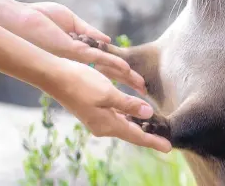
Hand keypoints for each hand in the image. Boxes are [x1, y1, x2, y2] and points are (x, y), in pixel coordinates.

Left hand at [22, 2, 145, 94]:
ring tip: (140, 85)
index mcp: (81, 49)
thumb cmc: (40, 17)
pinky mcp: (74, 52)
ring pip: (107, 69)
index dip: (121, 69)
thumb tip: (107, 40)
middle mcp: (81, 57)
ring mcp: (78, 56)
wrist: (21, 19)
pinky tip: (126, 70)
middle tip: (143, 89)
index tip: (135, 74)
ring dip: (125, 76)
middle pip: (110, 71)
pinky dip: (113, 64)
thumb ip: (90, 32)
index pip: (107, 62)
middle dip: (127, 80)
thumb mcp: (71, 21)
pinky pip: (99, 59)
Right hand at [53, 59, 171, 152]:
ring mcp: (98, 120)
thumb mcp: (108, 93)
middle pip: (132, 132)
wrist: (56, 78)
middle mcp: (103, 126)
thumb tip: (148, 113)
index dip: (153, 141)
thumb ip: (129, 105)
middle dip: (149, 134)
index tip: (169, 147)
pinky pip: (117, 117)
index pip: (136, 136)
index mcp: (108, 124)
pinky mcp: (95, 112)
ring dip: (139, 125)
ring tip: (154, 127)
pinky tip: (135, 113)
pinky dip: (129, 117)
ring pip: (125, 124)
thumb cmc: (82, 83)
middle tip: (165, 137)